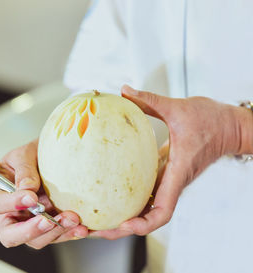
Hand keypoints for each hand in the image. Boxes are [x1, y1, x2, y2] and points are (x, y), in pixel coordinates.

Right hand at [0, 139, 87, 248]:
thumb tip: (27, 188)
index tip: (31, 197)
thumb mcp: (25, 154)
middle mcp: (11, 214)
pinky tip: (87, 228)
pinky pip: (61, 236)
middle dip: (32, 230)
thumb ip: (24, 169)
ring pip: (39, 240)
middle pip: (11, 235)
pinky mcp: (51, 228)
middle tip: (50, 220)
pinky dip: (74, 233)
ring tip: (74, 219)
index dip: (12, 204)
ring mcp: (31, 224)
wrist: (53, 157)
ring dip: (57, 232)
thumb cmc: (32, 155)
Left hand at [91, 85, 250, 238]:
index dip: (143, 224)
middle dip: (123, 228)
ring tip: (96, 220)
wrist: (231, 126)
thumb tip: (124, 90)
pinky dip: (129, 199)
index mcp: (178, 173)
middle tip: (96, 230)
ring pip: (146, 209)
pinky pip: (146, 193)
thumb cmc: (212, 120)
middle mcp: (172, 183)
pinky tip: (109, 195)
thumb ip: (150, 101)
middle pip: (148, 218)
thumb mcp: (179, 108)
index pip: (163, 212)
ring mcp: (168, 181)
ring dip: (123, 217)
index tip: (123, 225)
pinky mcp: (165, 174)